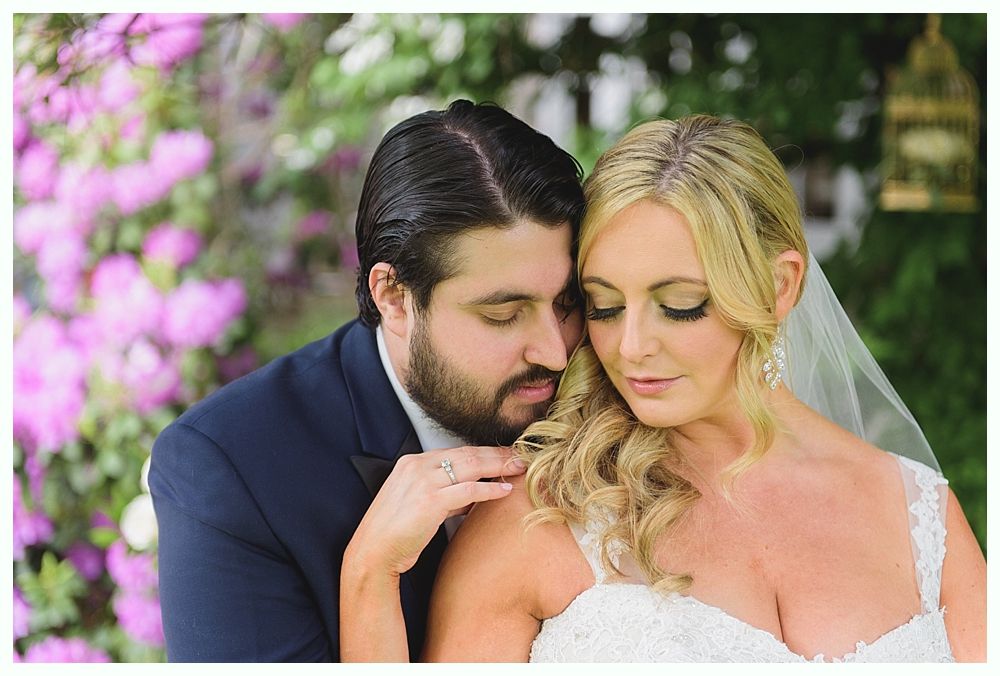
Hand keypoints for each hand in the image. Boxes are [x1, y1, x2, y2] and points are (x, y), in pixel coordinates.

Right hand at [344, 446, 524, 577]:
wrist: (373, 553)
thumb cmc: (395, 534)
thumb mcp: (419, 504)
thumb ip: (445, 494)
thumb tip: (474, 494)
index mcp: (412, 463)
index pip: (457, 452)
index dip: (484, 452)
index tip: (505, 455)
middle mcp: (417, 466)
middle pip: (467, 454)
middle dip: (497, 455)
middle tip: (521, 456)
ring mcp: (423, 481)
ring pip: (471, 466)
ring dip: (499, 466)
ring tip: (520, 469)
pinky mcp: (430, 501)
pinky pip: (468, 491)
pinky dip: (489, 490)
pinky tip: (505, 491)